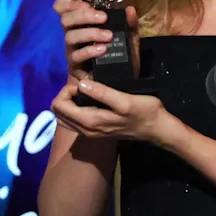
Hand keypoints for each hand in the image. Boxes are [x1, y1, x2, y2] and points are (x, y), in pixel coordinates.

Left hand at [50, 79, 171, 143]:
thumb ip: (102, 93)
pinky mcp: (94, 131)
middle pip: (58, 112)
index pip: (60, 105)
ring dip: (70, 101)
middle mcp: (85, 130)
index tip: (84, 83)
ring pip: (64, 117)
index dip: (67, 90)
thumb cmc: (144, 112)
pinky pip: (74, 120)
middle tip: (84, 85)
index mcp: (89, 121)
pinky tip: (90, 99)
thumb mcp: (125, 100)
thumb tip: (81, 84)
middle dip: (66, 95)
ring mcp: (89, 132)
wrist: (156, 129)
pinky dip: (75, 108)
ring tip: (86, 91)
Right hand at [54, 0, 140, 82]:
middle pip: (66, 20)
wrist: (120, 82)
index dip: (70, 4)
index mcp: (83, 26)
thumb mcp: (128, 39)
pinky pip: (77, 56)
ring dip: (90, 33)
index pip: (65, 11)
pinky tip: (103, 49)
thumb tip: (130, 10)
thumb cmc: (120, 56)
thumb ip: (130, 25)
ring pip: (70, 37)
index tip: (85, 4)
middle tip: (103, 17)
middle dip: (83, 15)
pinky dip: (89, 50)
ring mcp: (72, 51)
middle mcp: (74, 36)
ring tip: (108, 36)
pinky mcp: (75, 67)